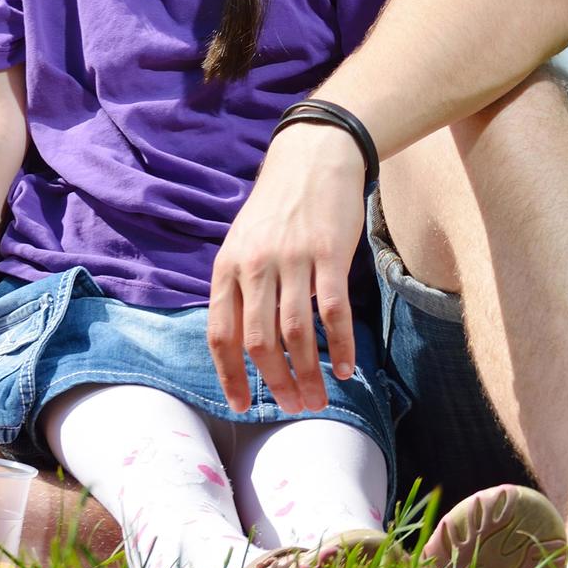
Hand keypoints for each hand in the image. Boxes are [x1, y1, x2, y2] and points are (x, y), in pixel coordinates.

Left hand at [208, 122, 366, 413]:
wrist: (311, 160)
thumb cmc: (276, 212)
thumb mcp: (243, 246)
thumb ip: (241, 288)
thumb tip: (241, 343)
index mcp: (227, 268)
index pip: (220, 333)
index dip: (230, 374)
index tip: (242, 405)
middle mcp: (254, 266)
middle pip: (257, 339)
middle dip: (274, 380)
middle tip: (293, 407)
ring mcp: (291, 260)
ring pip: (294, 331)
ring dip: (307, 372)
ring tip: (319, 399)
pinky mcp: (328, 254)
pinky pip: (333, 311)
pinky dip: (340, 345)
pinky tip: (347, 369)